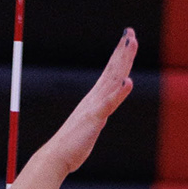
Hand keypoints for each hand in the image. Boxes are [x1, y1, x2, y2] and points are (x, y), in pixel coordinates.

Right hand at [35, 29, 136, 174]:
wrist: (56, 156)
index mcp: (94, 99)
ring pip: (112, 80)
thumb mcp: (89, 125)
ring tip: (131, 45)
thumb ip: (97, 115)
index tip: (127, 39)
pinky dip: (119, 93)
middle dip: (123, 51)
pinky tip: (128, 82)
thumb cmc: (72, 144)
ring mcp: (94, 107)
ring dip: (123, 62)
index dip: (119, 55)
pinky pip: (108, 104)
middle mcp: (94, 98)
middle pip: (113, 70)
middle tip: (131, 33)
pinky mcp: (94, 119)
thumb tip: (100, 112)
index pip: (110, 73)